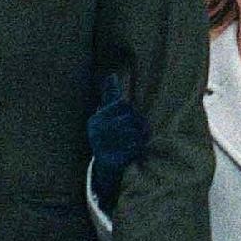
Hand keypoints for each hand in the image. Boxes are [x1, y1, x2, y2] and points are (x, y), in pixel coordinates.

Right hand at [87, 74, 148, 212]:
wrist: (106, 165)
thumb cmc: (110, 134)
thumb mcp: (108, 114)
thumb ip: (110, 95)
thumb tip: (112, 75)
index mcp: (97, 118)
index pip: (123, 104)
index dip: (134, 111)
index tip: (136, 118)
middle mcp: (96, 131)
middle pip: (129, 119)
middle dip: (140, 125)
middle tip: (145, 131)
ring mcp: (101, 146)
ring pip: (132, 133)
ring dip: (141, 137)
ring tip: (142, 140)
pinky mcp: (110, 160)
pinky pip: (132, 149)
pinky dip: (138, 149)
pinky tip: (138, 150)